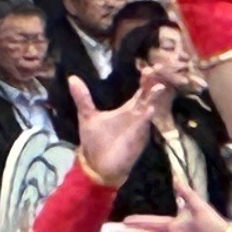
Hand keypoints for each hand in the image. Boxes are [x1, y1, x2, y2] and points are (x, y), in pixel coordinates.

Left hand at [67, 74, 158, 192]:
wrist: (97, 165)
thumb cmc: (96, 141)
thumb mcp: (87, 116)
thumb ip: (83, 97)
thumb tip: (72, 78)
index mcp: (128, 109)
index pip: (141, 90)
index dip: (146, 79)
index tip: (149, 65)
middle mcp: (137, 115)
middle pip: (149, 95)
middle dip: (153, 83)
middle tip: (157, 67)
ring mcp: (139, 126)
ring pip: (150, 108)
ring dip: (154, 98)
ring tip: (159, 86)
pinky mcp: (136, 138)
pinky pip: (143, 126)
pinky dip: (147, 118)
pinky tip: (150, 109)